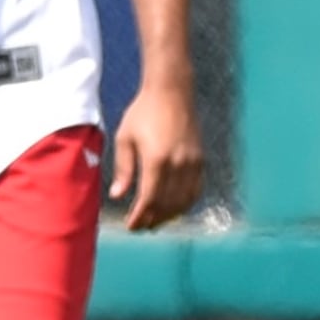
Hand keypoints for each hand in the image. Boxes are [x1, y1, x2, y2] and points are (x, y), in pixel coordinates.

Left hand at [108, 85, 202, 231]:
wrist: (172, 92)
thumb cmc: (142, 113)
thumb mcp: (125, 139)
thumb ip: (124, 169)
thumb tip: (118, 195)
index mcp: (157, 159)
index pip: (150, 198)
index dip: (140, 216)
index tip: (131, 226)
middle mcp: (179, 164)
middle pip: (168, 203)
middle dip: (153, 219)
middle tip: (141, 227)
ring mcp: (193, 162)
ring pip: (184, 199)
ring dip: (170, 215)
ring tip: (155, 222)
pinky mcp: (201, 159)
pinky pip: (196, 189)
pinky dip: (185, 202)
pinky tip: (174, 208)